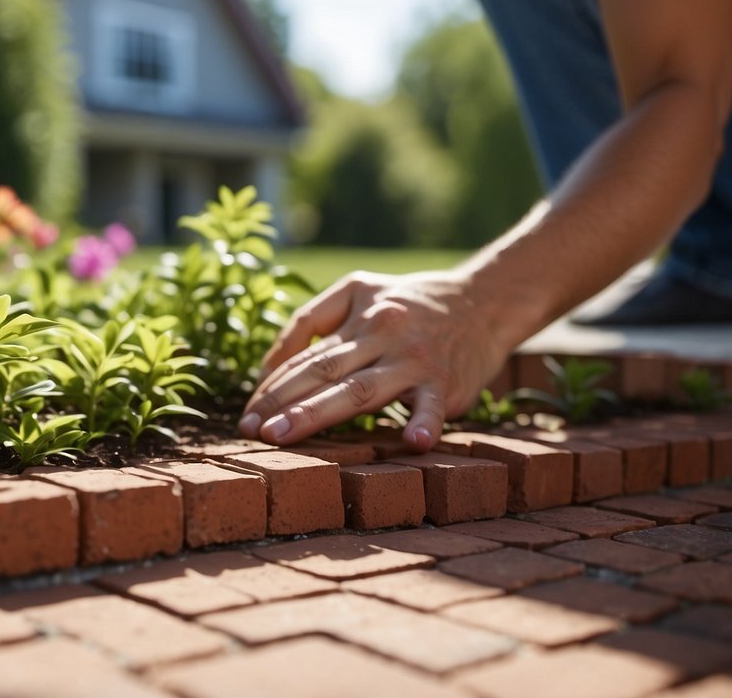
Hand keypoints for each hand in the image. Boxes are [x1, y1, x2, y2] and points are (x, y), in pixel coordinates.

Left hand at [239, 269, 507, 451]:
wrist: (485, 300)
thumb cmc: (409, 303)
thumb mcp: (358, 290)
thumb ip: (313, 321)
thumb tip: (268, 365)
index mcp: (356, 314)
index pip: (305, 354)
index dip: (272, 385)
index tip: (246, 415)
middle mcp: (381, 333)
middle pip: (323, 371)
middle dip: (281, 402)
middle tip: (249, 431)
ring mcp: (414, 360)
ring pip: (360, 390)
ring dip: (318, 414)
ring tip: (284, 436)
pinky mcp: (447, 383)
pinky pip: (433, 405)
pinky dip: (424, 423)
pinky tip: (413, 442)